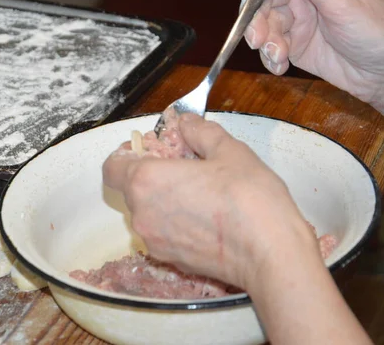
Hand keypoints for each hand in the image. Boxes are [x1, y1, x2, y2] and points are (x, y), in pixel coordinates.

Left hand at [102, 113, 319, 290]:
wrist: (270, 254)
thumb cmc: (249, 199)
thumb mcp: (228, 151)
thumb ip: (199, 132)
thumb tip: (186, 123)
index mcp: (146, 181)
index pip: (112, 166)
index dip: (126, 154)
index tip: (149, 150)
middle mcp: (141, 213)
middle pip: (131, 189)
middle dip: (151, 175)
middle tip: (183, 166)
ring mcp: (154, 240)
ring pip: (147, 212)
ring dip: (163, 199)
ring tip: (199, 192)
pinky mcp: (170, 260)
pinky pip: (162, 233)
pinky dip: (174, 222)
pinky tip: (204, 216)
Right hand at [236, 0, 383, 117]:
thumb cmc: (375, 30)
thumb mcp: (339, 0)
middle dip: (255, 18)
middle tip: (259, 39)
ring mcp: (295, 16)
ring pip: (261, 22)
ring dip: (264, 41)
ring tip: (279, 56)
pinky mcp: (291, 42)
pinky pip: (268, 45)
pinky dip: (270, 57)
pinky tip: (282, 65)